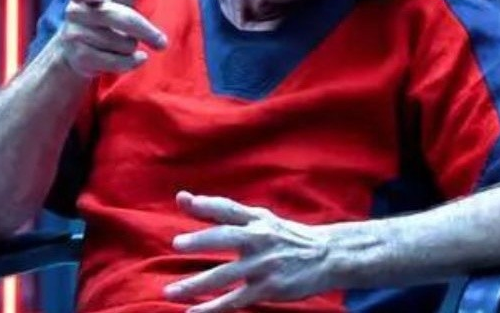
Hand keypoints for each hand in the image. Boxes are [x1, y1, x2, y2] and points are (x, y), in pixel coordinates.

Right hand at [58, 0, 167, 77]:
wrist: (77, 47)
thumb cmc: (107, 5)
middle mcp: (78, 10)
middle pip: (119, 19)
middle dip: (144, 30)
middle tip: (163, 42)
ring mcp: (76, 34)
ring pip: (121, 43)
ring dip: (131, 46)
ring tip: (124, 41)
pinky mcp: (79, 57)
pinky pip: (114, 62)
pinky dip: (129, 62)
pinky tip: (136, 59)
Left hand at [163, 191, 340, 312]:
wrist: (328, 256)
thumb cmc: (285, 236)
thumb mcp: (260, 219)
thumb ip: (223, 211)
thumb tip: (181, 197)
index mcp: (256, 220)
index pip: (228, 208)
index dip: (207, 204)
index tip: (184, 200)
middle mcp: (260, 239)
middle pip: (227, 237)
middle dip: (202, 240)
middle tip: (176, 244)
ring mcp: (264, 265)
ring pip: (226, 275)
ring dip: (197, 284)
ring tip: (171, 291)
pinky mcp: (269, 288)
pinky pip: (236, 299)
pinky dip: (214, 307)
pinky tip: (195, 312)